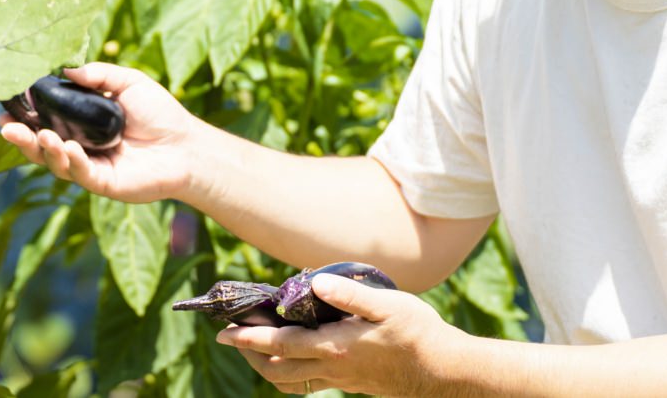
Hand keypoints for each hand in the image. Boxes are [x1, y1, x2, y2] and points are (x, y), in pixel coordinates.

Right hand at [0, 63, 204, 202]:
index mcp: (84, 123)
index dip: (26, 115)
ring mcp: (90, 166)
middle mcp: (82, 146)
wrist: (187, 145)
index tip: (6, 107)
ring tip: (39, 135)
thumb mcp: (129, 83)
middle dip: (22, 137)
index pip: (48, 120)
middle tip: (5, 126)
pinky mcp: (102, 183)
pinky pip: (79, 173)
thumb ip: (98, 75)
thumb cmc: (161, 113)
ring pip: (55, 162)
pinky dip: (70, 160)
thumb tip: (65, 67)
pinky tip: (68, 147)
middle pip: (42, 145)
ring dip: (43, 149)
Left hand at [216, 273, 469, 396]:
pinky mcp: (350, 383)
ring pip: (290, 381)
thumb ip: (350, 295)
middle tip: (231, 337)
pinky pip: (308, 383)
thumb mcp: (388, 305)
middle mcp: (332, 368)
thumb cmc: (418, 333)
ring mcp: (340, 380)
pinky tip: (294, 356)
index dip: (250, 338)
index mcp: (335, 347)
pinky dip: (290, 371)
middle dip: (249, 355)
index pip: (281, 345)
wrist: (441, 372)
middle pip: (276, 370)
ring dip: (266, 366)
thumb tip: (315, 281)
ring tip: (254, 348)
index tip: (225, 331)